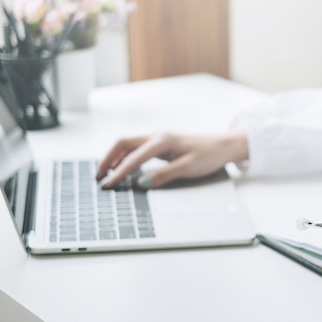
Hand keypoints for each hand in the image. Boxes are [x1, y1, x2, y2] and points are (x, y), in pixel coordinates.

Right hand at [95, 131, 248, 188]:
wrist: (222, 146)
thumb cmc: (208, 156)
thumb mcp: (187, 169)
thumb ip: (163, 175)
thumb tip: (140, 183)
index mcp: (162, 141)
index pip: (133, 158)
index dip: (118, 173)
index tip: (108, 185)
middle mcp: (157, 136)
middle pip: (122, 143)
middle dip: (108, 159)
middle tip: (99, 177)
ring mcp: (158, 138)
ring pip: (128, 144)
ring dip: (115, 157)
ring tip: (106, 173)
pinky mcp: (161, 143)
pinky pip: (137, 147)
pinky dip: (125, 156)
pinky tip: (122, 166)